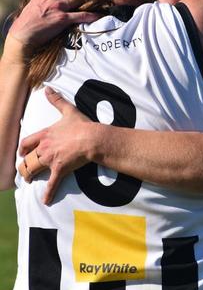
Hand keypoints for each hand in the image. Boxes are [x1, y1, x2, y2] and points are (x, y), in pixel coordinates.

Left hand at [18, 87, 94, 204]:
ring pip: (33, 169)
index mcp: (45, 135)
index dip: (23, 148)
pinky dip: (48, 193)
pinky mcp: (60, 169)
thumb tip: (48, 88)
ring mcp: (51, 159)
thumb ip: (57, 100)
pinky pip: (51, 183)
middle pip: (27, 158)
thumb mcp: (68, 111)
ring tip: (28, 180)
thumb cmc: (82, 125)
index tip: (22, 152)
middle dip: (24, 164)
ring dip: (29, 176)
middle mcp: (45, 148)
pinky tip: (45, 200)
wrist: (93, 138)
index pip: (27, 142)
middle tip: (24, 169)